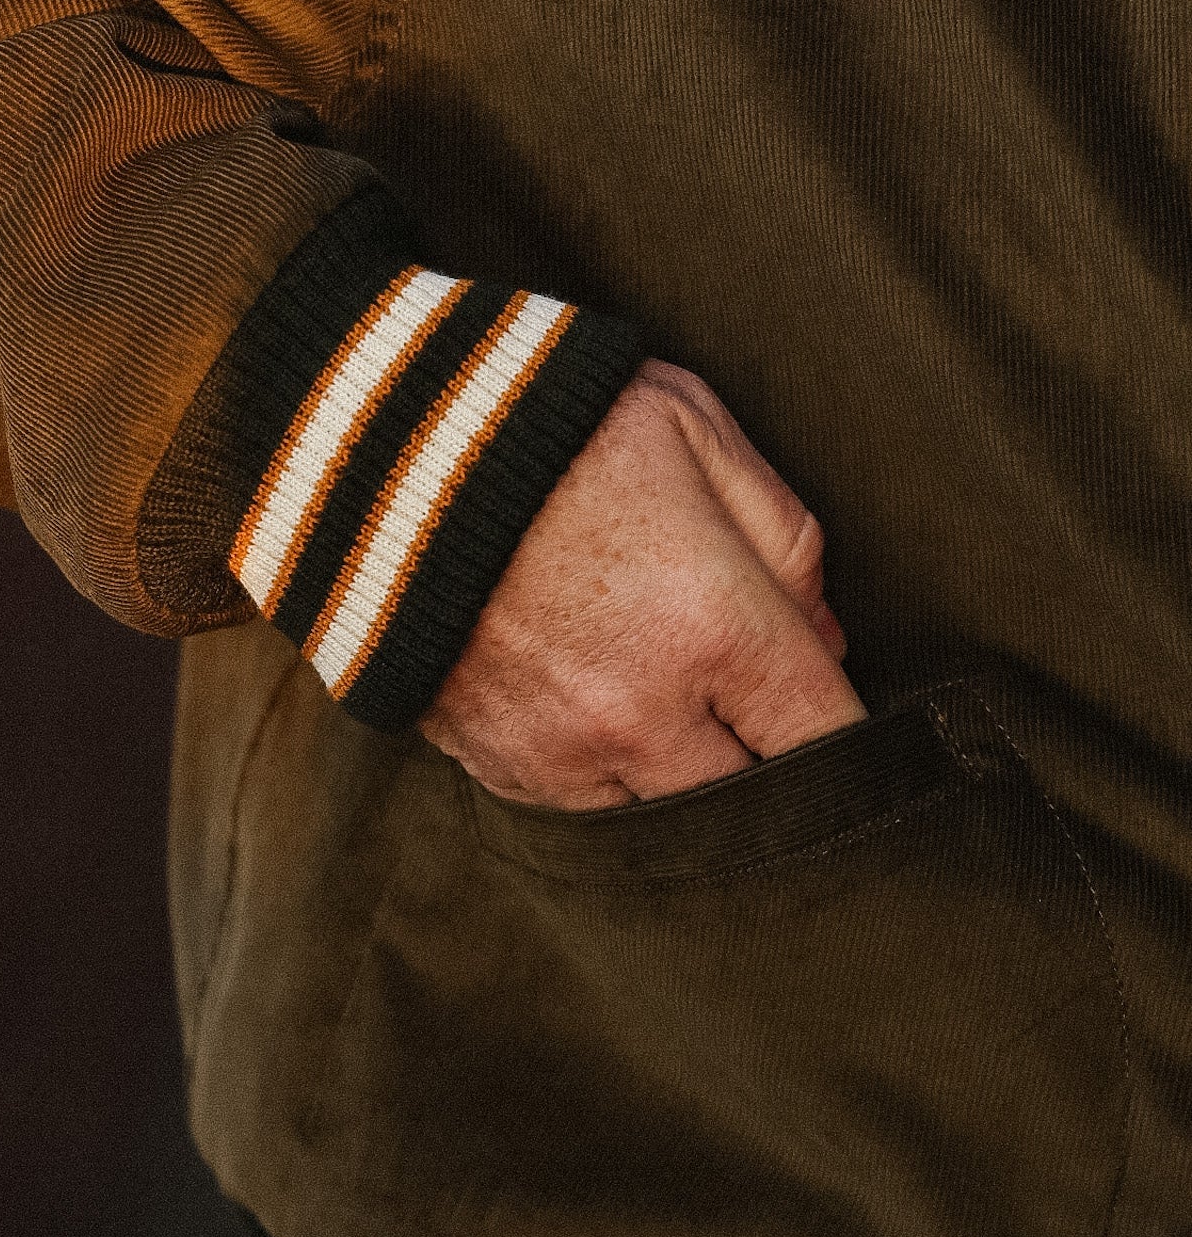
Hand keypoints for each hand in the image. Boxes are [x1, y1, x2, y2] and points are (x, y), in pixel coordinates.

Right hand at [418, 358, 866, 809]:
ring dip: (687, 776)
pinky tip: (600, 711)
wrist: (381, 447)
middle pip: (755, 800)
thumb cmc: (552, 420)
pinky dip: (608, 776)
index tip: (842, 717)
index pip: (827, 738)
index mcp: (718, 627)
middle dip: (770, 761)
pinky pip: (585, 810)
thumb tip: (823, 631)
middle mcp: (648, 712)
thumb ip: (781, 531)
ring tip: (674, 706)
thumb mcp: (695, 428)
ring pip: (669, 816)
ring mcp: (567, 749)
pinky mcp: (499, 762)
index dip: (854, 738)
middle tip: (758, 709)